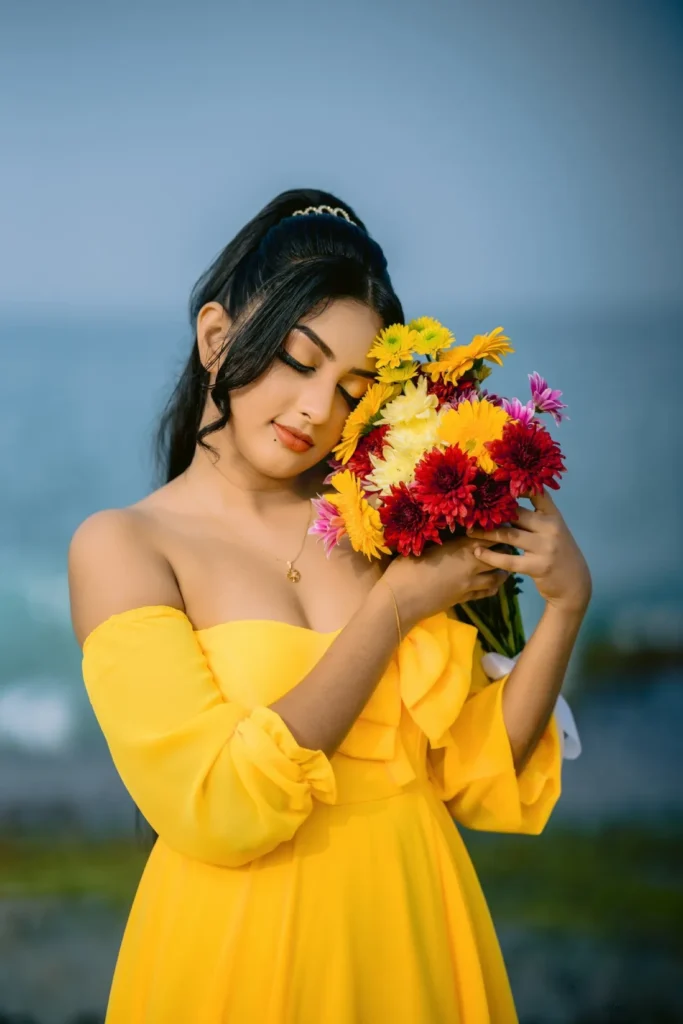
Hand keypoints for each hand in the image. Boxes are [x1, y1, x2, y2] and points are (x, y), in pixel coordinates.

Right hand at [382, 533, 509, 628]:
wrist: (401, 599)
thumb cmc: (406, 569)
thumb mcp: (424, 548)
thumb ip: (444, 543)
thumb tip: (451, 536)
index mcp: (460, 548)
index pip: (489, 536)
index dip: (498, 531)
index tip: (502, 526)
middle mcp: (470, 565)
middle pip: (498, 555)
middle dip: (505, 550)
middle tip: (506, 545)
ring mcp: (469, 584)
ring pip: (496, 577)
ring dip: (502, 570)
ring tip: (503, 565)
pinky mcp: (464, 599)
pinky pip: (485, 592)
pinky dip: (492, 587)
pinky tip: (493, 585)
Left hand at [465, 488, 591, 613]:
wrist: (574, 584)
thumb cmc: (558, 553)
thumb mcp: (553, 531)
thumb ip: (535, 518)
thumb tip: (504, 505)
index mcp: (554, 516)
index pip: (538, 494)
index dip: (518, 486)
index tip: (496, 483)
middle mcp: (551, 528)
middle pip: (516, 514)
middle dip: (492, 512)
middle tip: (471, 511)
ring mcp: (545, 547)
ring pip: (508, 535)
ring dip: (485, 533)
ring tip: (469, 531)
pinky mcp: (538, 566)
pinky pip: (508, 560)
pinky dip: (490, 556)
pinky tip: (477, 552)